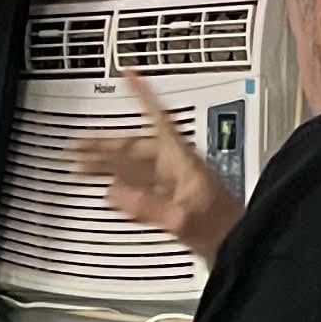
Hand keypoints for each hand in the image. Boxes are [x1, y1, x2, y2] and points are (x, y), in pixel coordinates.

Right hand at [74, 77, 240, 262]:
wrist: (242, 246)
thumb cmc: (225, 228)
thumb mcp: (183, 218)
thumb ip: (148, 206)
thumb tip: (114, 193)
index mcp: (181, 160)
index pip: (158, 118)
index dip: (142, 94)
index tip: (128, 75)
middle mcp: (175, 167)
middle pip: (134, 145)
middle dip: (104, 143)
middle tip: (78, 142)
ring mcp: (173, 184)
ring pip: (132, 166)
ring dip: (107, 163)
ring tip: (81, 163)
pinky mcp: (171, 200)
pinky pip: (138, 185)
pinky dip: (119, 183)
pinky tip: (108, 188)